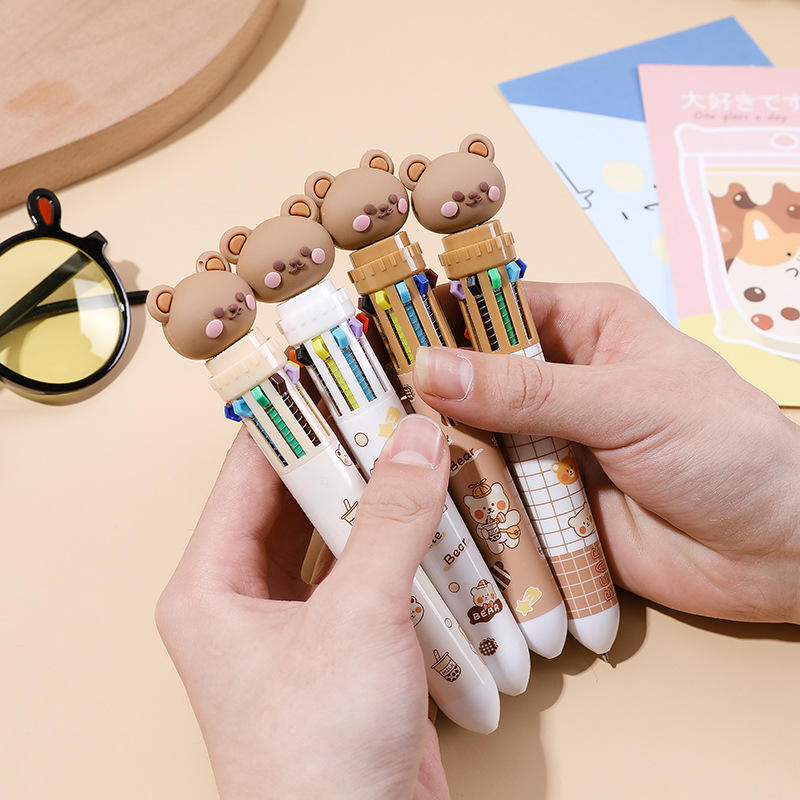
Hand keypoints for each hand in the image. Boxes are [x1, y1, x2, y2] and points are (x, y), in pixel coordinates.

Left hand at [156, 415, 452, 799]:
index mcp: (211, 586)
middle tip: (394, 403)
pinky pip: (372, 572)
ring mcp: (300, 622)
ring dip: (383, 498)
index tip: (340, 372)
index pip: (250, 471)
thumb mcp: (356, 618)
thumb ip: (390, 520)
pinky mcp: (346, 643)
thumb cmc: (319, 756)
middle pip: (299, 498)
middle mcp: (246, 598)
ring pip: (341, 534)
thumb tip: (415, 438)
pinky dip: (404, 544)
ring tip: (422, 445)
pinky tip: (439, 512)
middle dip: (349, 454)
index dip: (294, 416)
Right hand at [413, 282, 799, 624]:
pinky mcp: (544, 501)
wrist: (774, 553)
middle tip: (362, 401)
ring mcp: (548, 444)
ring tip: (378, 453)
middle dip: (428, 391)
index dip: (438, 315)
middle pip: (472, 378)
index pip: (493, 306)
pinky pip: (489, 495)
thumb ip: (527, 391)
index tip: (377, 331)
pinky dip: (460, 499)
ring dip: (438, 449)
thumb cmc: (726, 450)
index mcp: (584, 328)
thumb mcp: (627, 402)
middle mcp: (558, 383)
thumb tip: (433, 368)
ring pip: (473, 438)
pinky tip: (417, 501)